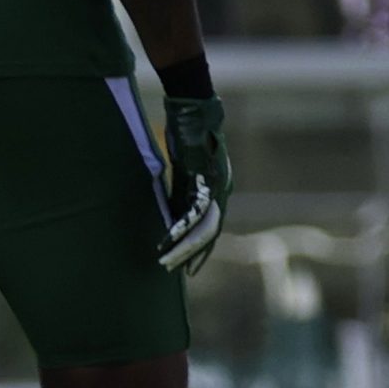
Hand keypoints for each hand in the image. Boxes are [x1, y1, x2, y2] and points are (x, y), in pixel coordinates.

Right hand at [153, 93, 233, 272]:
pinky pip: (190, 213)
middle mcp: (222, 191)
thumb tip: (173, 215)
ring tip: (166, 261)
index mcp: (221, 190)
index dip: (203, 248)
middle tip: (177, 272)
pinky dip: (178, 229)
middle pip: (210, 233)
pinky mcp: (201, 181)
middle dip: (193, 255)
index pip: (214, 227)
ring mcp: (214, 187)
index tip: (191, 267)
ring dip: (184, 247)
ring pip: (202, 228)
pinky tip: (166, 242)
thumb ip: (184, 193)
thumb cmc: (188, 140)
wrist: (194, 115)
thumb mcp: (186, 172)